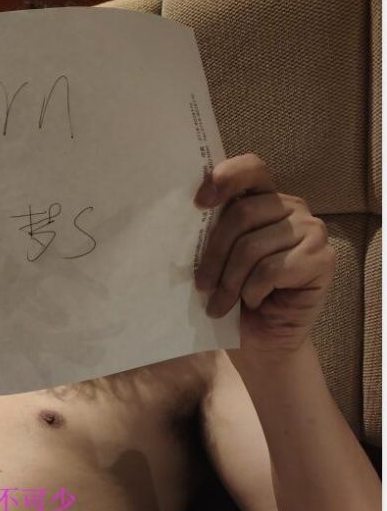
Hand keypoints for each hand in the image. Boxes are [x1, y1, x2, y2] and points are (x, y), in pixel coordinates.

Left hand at [194, 154, 334, 355]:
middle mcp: (292, 207)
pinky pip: (272, 269)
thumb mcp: (217, 261)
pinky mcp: (322, 260)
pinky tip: (255, 303)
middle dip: (213, 255)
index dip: (225, 178)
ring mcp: (312, 231)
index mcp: (264, 199)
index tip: (199, 203)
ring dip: (229, 283)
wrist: (261, 342)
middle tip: (201, 285)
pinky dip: (253, 292)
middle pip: (241, 214)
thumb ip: (211, 232)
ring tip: (220, 304)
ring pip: (253, 247)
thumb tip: (187, 214)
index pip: (251, 169)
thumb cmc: (235, 299)